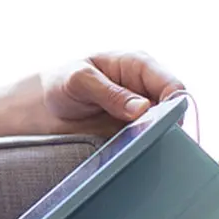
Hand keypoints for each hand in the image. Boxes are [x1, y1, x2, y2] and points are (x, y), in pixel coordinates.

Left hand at [34, 50, 184, 137]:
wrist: (45, 106)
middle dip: (165, 125)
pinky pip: (148, 141)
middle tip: (146, 140)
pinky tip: (131, 154)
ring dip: (154, 139)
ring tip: (135, 147)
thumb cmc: (61, 82)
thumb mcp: (80, 81)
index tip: (161, 124)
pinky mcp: (133, 130)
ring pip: (164, 128)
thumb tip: (142, 108)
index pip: (171, 85)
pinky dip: (143, 148)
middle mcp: (145, 88)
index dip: (173, 105)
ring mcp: (141, 111)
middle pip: (173, 109)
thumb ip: (109, 93)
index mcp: (138, 65)